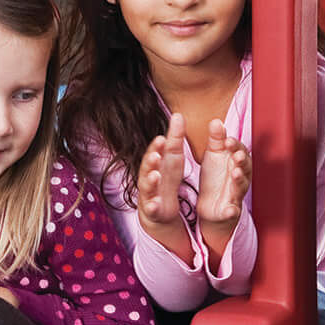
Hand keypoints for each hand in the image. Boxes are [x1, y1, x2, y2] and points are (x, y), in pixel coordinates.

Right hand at [133, 114, 199, 262]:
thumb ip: (175, 138)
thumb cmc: (166, 179)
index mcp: (156, 164)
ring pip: (147, 187)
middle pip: (147, 168)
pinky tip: (155, 204)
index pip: (154, 153)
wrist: (160, 209)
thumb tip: (177, 114)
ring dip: (150, 181)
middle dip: (150, 161)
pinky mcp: (153, 210)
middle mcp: (149, 177)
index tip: (161, 138)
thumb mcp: (173, 158)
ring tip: (155, 176)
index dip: (156, 147)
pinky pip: (152, 209)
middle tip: (156, 155)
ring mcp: (149, 194)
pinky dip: (152, 207)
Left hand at [192, 117, 249, 261]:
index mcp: (236, 162)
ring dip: (239, 180)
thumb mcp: (213, 155)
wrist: (211, 205)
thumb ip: (216, 140)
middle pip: (244, 167)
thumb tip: (216, 121)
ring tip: (235, 173)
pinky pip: (232, 211)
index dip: (235, 146)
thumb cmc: (215, 178)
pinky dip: (232, 211)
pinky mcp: (229, 210)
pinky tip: (231, 210)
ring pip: (241, 186)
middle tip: (236, 156)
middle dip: (242, 161)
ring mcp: (236, 193)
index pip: (239, 150)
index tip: (227, 141)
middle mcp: (240, 176)